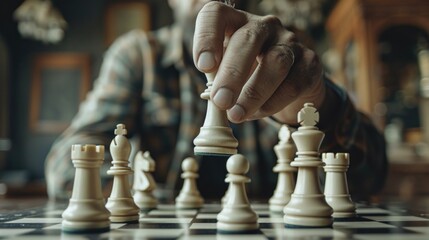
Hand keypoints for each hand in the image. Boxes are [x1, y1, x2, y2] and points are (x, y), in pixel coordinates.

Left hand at [193, 2, 325, 124]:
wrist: (288, 82)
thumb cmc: (248, 74)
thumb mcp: (227, 71)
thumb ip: (217, 78)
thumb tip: (214, 98)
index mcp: (236, 22)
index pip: (216, 15)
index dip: (207, 37)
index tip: (203, 66)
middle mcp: (264, 26)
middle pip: (247, 39)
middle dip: (232, 73)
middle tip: (221, 101)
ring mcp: (290, 41)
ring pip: (275, 62)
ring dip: (254, 92)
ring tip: (237, 115)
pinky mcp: (310, 62)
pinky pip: (292, 84)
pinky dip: (272, 103)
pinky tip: (257, 114)